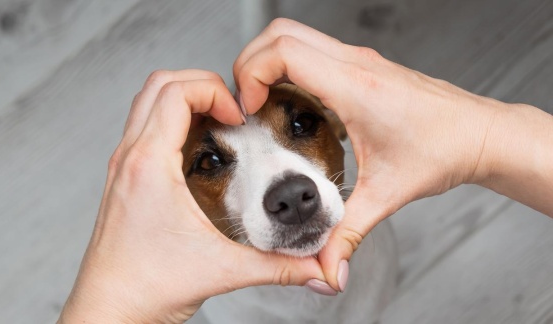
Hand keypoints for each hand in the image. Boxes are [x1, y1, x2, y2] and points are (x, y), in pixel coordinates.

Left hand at [58, 70, 325, 322]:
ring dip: (186, 99)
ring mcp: (123, 166)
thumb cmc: (149, 288)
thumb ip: (280, 265)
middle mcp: (130, 158)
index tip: (239, 117)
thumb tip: (319, 268)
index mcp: (150, 165)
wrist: (110, 311)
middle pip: (159, 84)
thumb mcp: (223, 270)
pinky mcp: (124, 178)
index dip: (216, 91)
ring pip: (147, 102)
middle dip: (203, 85)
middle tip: (232, 111)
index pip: (176, 92)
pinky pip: (144, 126)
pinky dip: (172, 119)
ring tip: (219, 124)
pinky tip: (199, 149)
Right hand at [233, 19, 503, 290]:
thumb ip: (349, 232)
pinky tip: (290, 103)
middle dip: (249, 62)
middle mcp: (355, 65)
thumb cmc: (445, 149)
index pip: (284, 53)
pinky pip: (312, 50)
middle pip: (280, 33)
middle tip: (244, 101)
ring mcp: (359, 61)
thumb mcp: (388, 193)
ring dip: (267, 61)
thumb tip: (327, 267)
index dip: (251, 76)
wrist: (480, 134)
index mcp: (356, 88)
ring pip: (294, 35)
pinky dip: (288, 66)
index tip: (247, 109)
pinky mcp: (362, 67)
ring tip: (260, 101)